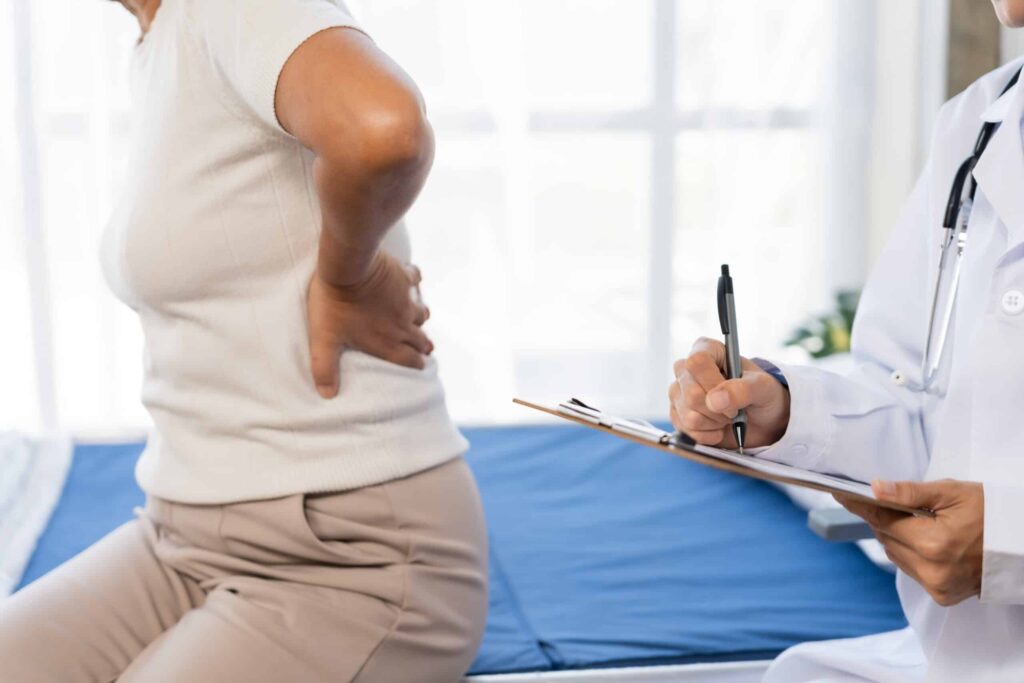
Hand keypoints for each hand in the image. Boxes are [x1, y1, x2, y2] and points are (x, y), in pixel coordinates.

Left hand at [307, 251, 431, 397]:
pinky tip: (409, 279)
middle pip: (421, 339)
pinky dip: (414, 281)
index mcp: (387, 342)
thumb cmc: (334, 305)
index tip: (419, 365)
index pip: (410, 360)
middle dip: (423, 345)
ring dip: (420, 317)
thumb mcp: (324, 339)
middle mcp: (402, 324)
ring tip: (416, 318)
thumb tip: (327, 395)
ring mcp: (406, 300)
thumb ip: (325, 368)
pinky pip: (415, 279)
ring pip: (422, 313)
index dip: (416, 364)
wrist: (347, 266)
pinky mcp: (404, 278)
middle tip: (423, 348)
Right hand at [668, 337, 789, 447]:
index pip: (696, 362)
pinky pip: (686, 430)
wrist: (760, 419)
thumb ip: (742, 390)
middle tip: (734, 411)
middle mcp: (687, 369)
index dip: (713, 384)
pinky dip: (707, 435)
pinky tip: (717, 428)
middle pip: (690, 393)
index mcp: (707, 350)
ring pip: (688, 415)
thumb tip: (715, 400)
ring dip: (714, 424)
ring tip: (726, 418)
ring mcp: (679, 392)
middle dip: (717, 411)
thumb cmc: (761, 395)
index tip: (732, 401)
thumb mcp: (762, 387)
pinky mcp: (676, 414)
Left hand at [834, 479, 984, 605]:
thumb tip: (874, 489)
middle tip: (892, 502)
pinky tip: (930, 542)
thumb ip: (909, 494)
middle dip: (885, 519)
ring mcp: (937, 587)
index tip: (841, 494)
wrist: (1022, 544)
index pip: (882, 520)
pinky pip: (912, 570)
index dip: (860, 505)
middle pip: (887, 539)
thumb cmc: (992, 512)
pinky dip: (913, 554)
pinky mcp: (943, 596)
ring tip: (920, 523)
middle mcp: (932, 570)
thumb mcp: (951, 493)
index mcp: (933, 543)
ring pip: (896, 556)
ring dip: (898, 538)